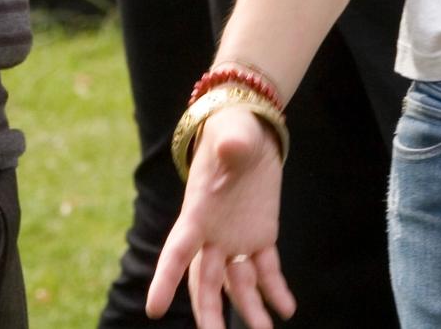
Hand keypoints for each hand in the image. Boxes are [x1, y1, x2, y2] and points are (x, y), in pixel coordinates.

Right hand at [148, 109, 295, 327]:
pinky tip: (287, 309)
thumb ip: (231, 143)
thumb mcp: (233, 133)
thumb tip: (232, 146)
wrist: (247, 131)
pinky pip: (266, 270)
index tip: (154, 309)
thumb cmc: (231, 130)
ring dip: (249, 309)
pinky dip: (276, 291)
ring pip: (238, 283)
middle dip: (209, 311)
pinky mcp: (259, 236)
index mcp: (197, 213)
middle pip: (205, 281)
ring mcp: (235, 239)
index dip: (164, 280)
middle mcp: (212, 234)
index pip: (176, 251)